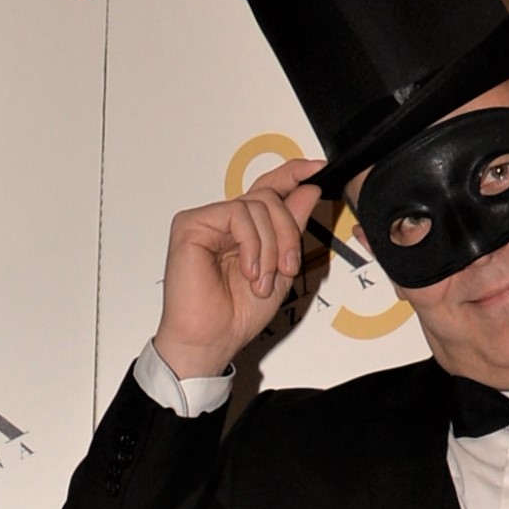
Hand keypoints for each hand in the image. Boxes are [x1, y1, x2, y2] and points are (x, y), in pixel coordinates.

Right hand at [152, 157, 325, 380]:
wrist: (211, 339)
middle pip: (269, 197)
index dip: (293, 174)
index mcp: (244, 229)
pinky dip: (251, 244)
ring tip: (261, 281)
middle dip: (287, 232)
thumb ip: (292, 228)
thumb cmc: (237, 314)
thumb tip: (309, 189)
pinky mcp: (190, 224)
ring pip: (257, 205)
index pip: (269, 188)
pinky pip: (235, 214)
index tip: (318, 169)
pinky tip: (248, 271)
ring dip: (270, 247)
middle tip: (287, 267)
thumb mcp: (280, 268)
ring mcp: (207, 220)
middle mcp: (225, 221)